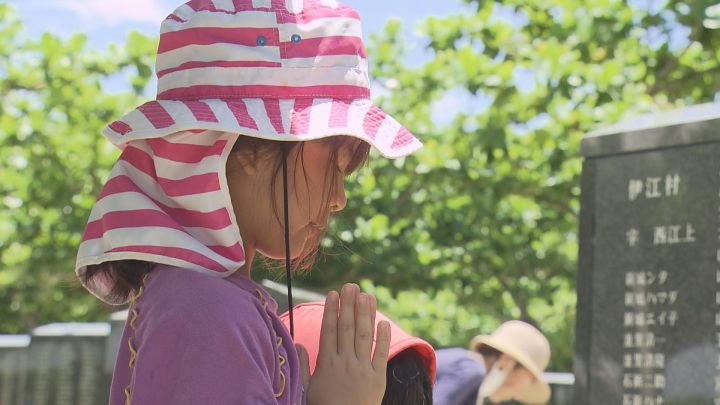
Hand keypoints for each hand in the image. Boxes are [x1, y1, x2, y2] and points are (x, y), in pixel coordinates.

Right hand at [300, 283, 390, 404]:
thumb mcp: (306, 388)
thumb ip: (303, 365)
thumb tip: (298, 343)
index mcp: (327, 363)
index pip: (329, 330)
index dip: (331, 310)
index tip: (332, 293)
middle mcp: (345, 363)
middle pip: (347, 328)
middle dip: (349, 305)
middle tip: (351, 285)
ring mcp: (362, 369)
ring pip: (364, 336)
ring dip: (365, 314)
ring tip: (366, 295)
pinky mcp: (377, 378)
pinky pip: (381, 354)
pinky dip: (383, 338)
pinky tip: (383, 322)